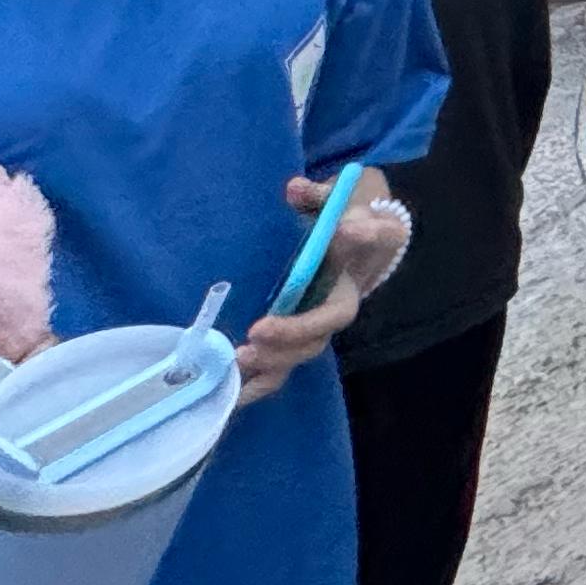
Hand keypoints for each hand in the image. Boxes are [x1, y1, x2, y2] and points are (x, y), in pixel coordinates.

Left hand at [238, 172, 402, 402]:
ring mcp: (311, 328)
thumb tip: (294, 189)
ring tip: (238, 361)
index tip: (332, 246)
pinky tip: (230, 395)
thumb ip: (319, 196)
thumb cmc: (349, 217)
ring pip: (297, 356)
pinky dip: (255, 384)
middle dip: (290, 337)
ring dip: (270, 362)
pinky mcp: (289, 340)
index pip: (353, 281)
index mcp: (353, 275)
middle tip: (256, 333)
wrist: (356, 239)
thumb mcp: (345, 199)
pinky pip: (276, 369)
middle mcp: (335, 309)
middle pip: (319, 334)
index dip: (351, 255)